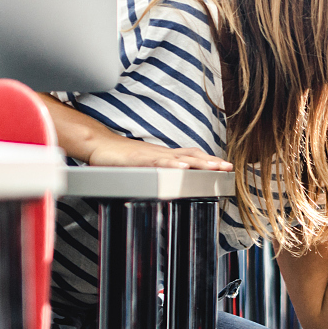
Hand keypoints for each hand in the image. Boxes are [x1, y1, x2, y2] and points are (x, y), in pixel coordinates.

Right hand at [85, 138, 231, 170]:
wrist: (99, 146)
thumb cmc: (120, 158)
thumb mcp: (145, 166)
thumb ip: (159, 173)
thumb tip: (173, 182)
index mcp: (165, 155)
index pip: (191, 156)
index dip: (209, 160)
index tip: (226, 167)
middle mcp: (162, 153)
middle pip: (191, 156)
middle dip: (211, 162)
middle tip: (228, 167)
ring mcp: (151, 156)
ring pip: (179, 158)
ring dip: (199, 162)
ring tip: (214, 167)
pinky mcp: (139, 160)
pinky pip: (158, 162)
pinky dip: (172, 165)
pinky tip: (183, 168)